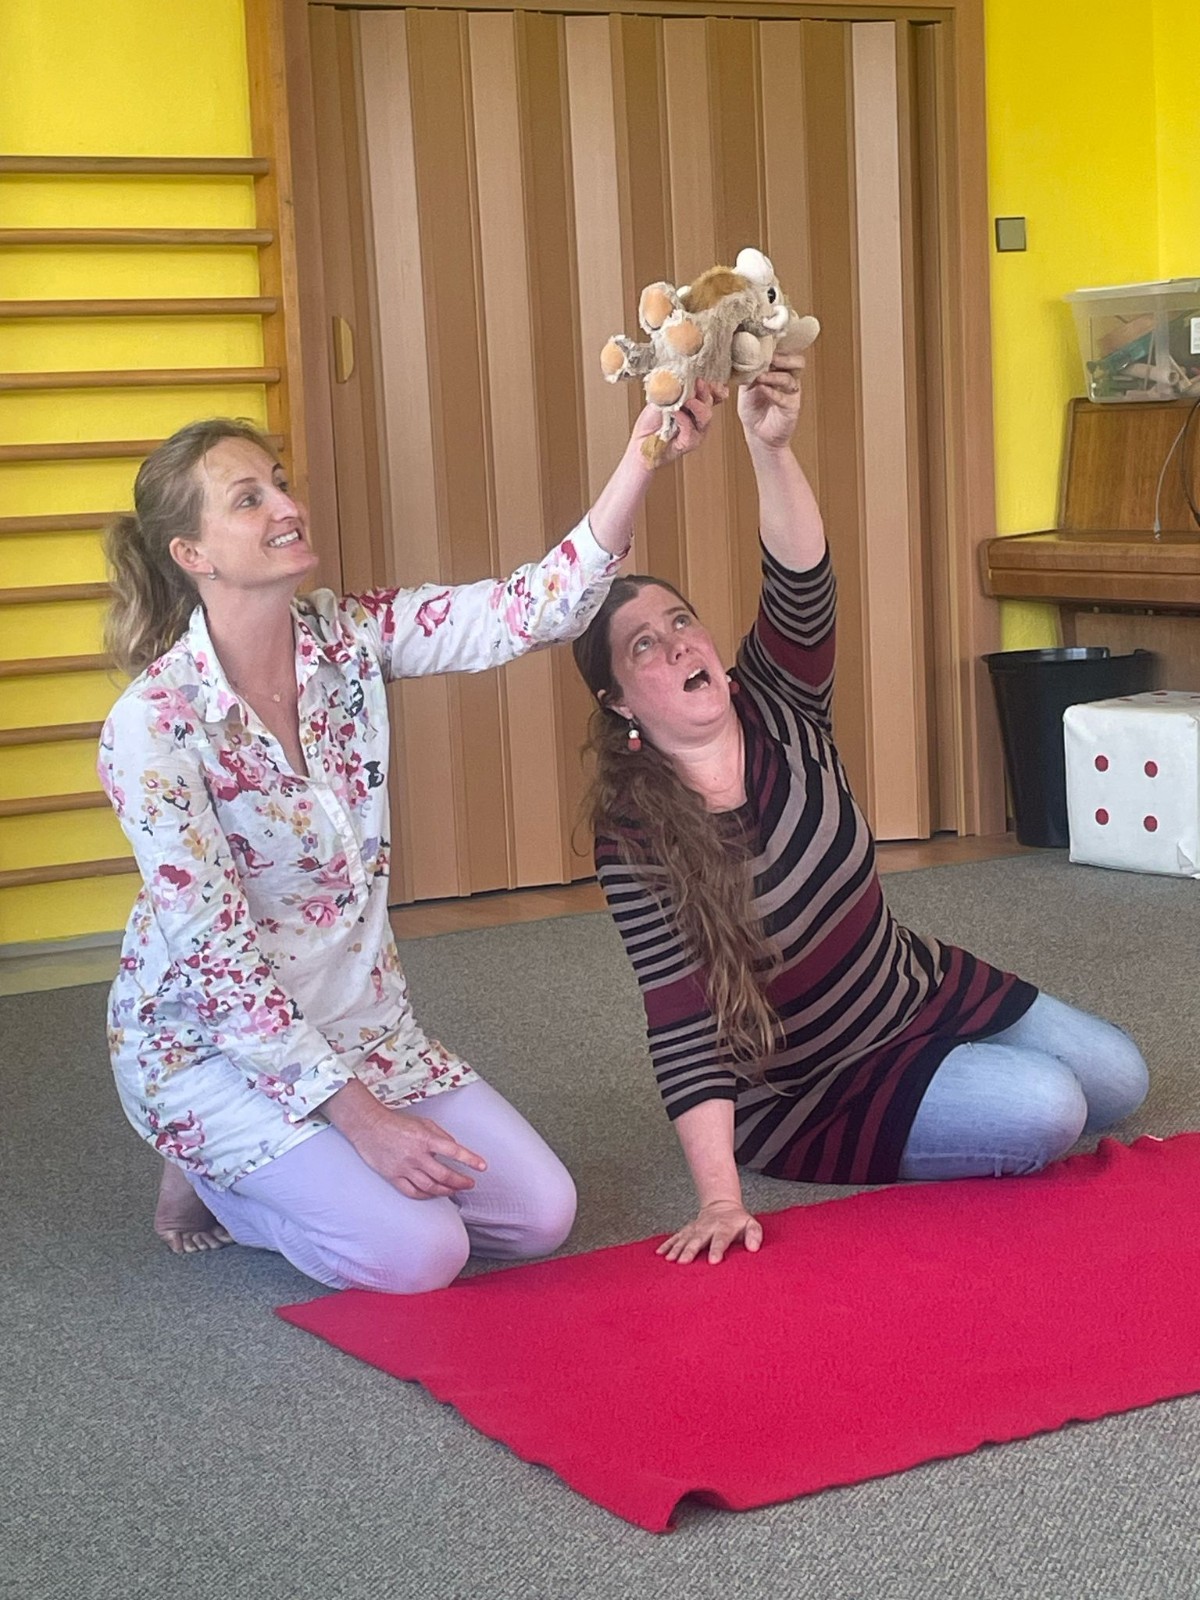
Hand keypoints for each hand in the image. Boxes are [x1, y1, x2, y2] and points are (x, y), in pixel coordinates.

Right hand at [352, 1106, 486, 1200]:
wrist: (368, 1127)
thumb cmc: (396, 1122)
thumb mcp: (423, 1122)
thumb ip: (440, 1135)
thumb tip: (454, 1148)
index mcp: (426, 1139)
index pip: (454, 1151)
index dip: (470, 1160)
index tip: (482, 1167)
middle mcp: (417, 1155)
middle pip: (444, 1175)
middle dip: (461, 1182)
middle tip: (470, 1184)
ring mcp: (404, 1168)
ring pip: (430, 1187)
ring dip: (446, 1191)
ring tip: (455, 1191)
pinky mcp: (393, 1176)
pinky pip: (412, 1192)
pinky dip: (426, 1196)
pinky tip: (433, 1194)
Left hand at [631, 377, 727, 466]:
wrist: (640, 442)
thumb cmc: (651, 422)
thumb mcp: (662, 396)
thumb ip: (674, 386)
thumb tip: (682, 373)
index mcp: (693, 405)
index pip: (710, 394)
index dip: (712, 386)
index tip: (705, 377)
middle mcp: (697, 418)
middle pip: (709, 403)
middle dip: (705, 392)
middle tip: (698, 383)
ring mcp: (695, 432)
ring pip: (705, 418)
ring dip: (698, 406)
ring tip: (688, 400)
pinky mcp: (688, 443)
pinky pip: (691, 432)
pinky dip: (684, 421)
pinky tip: (676, 413)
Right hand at [656, 1199, 762, 1264]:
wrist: (721, 1205)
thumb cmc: (737, 1221)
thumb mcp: (751, 1224)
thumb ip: (754, 1235)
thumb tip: (754, 1248)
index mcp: (724, 1227)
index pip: (720, 1239)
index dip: (717, 1249)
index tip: (713, 1261)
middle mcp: (707, 1227)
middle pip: (698, 1239)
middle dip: (690, 1250)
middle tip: (684, 1262)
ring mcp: (695, 1228)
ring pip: (685, 1238)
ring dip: (676, 1249)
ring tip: (670, 1259)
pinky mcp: (687, 1230)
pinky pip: (676, 1237)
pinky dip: (668, 1245)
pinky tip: (660, 1253)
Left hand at [737, 351, 803, 450]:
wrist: (757, 432)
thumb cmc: (753, 407)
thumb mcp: (746, 386)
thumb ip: (747, 372)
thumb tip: (743, 357)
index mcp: (778, 370)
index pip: (785, 352)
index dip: (779, 346)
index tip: (764, 341)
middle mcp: (787, 378)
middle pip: (797, 361)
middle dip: (784, 357)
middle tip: (769, 358)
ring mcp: (791, 392)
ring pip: (791, 377)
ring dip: (775, 375)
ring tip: (761, 376)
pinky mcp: (791, 407)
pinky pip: (785, 397)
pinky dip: (773, 392)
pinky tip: (763, 389)